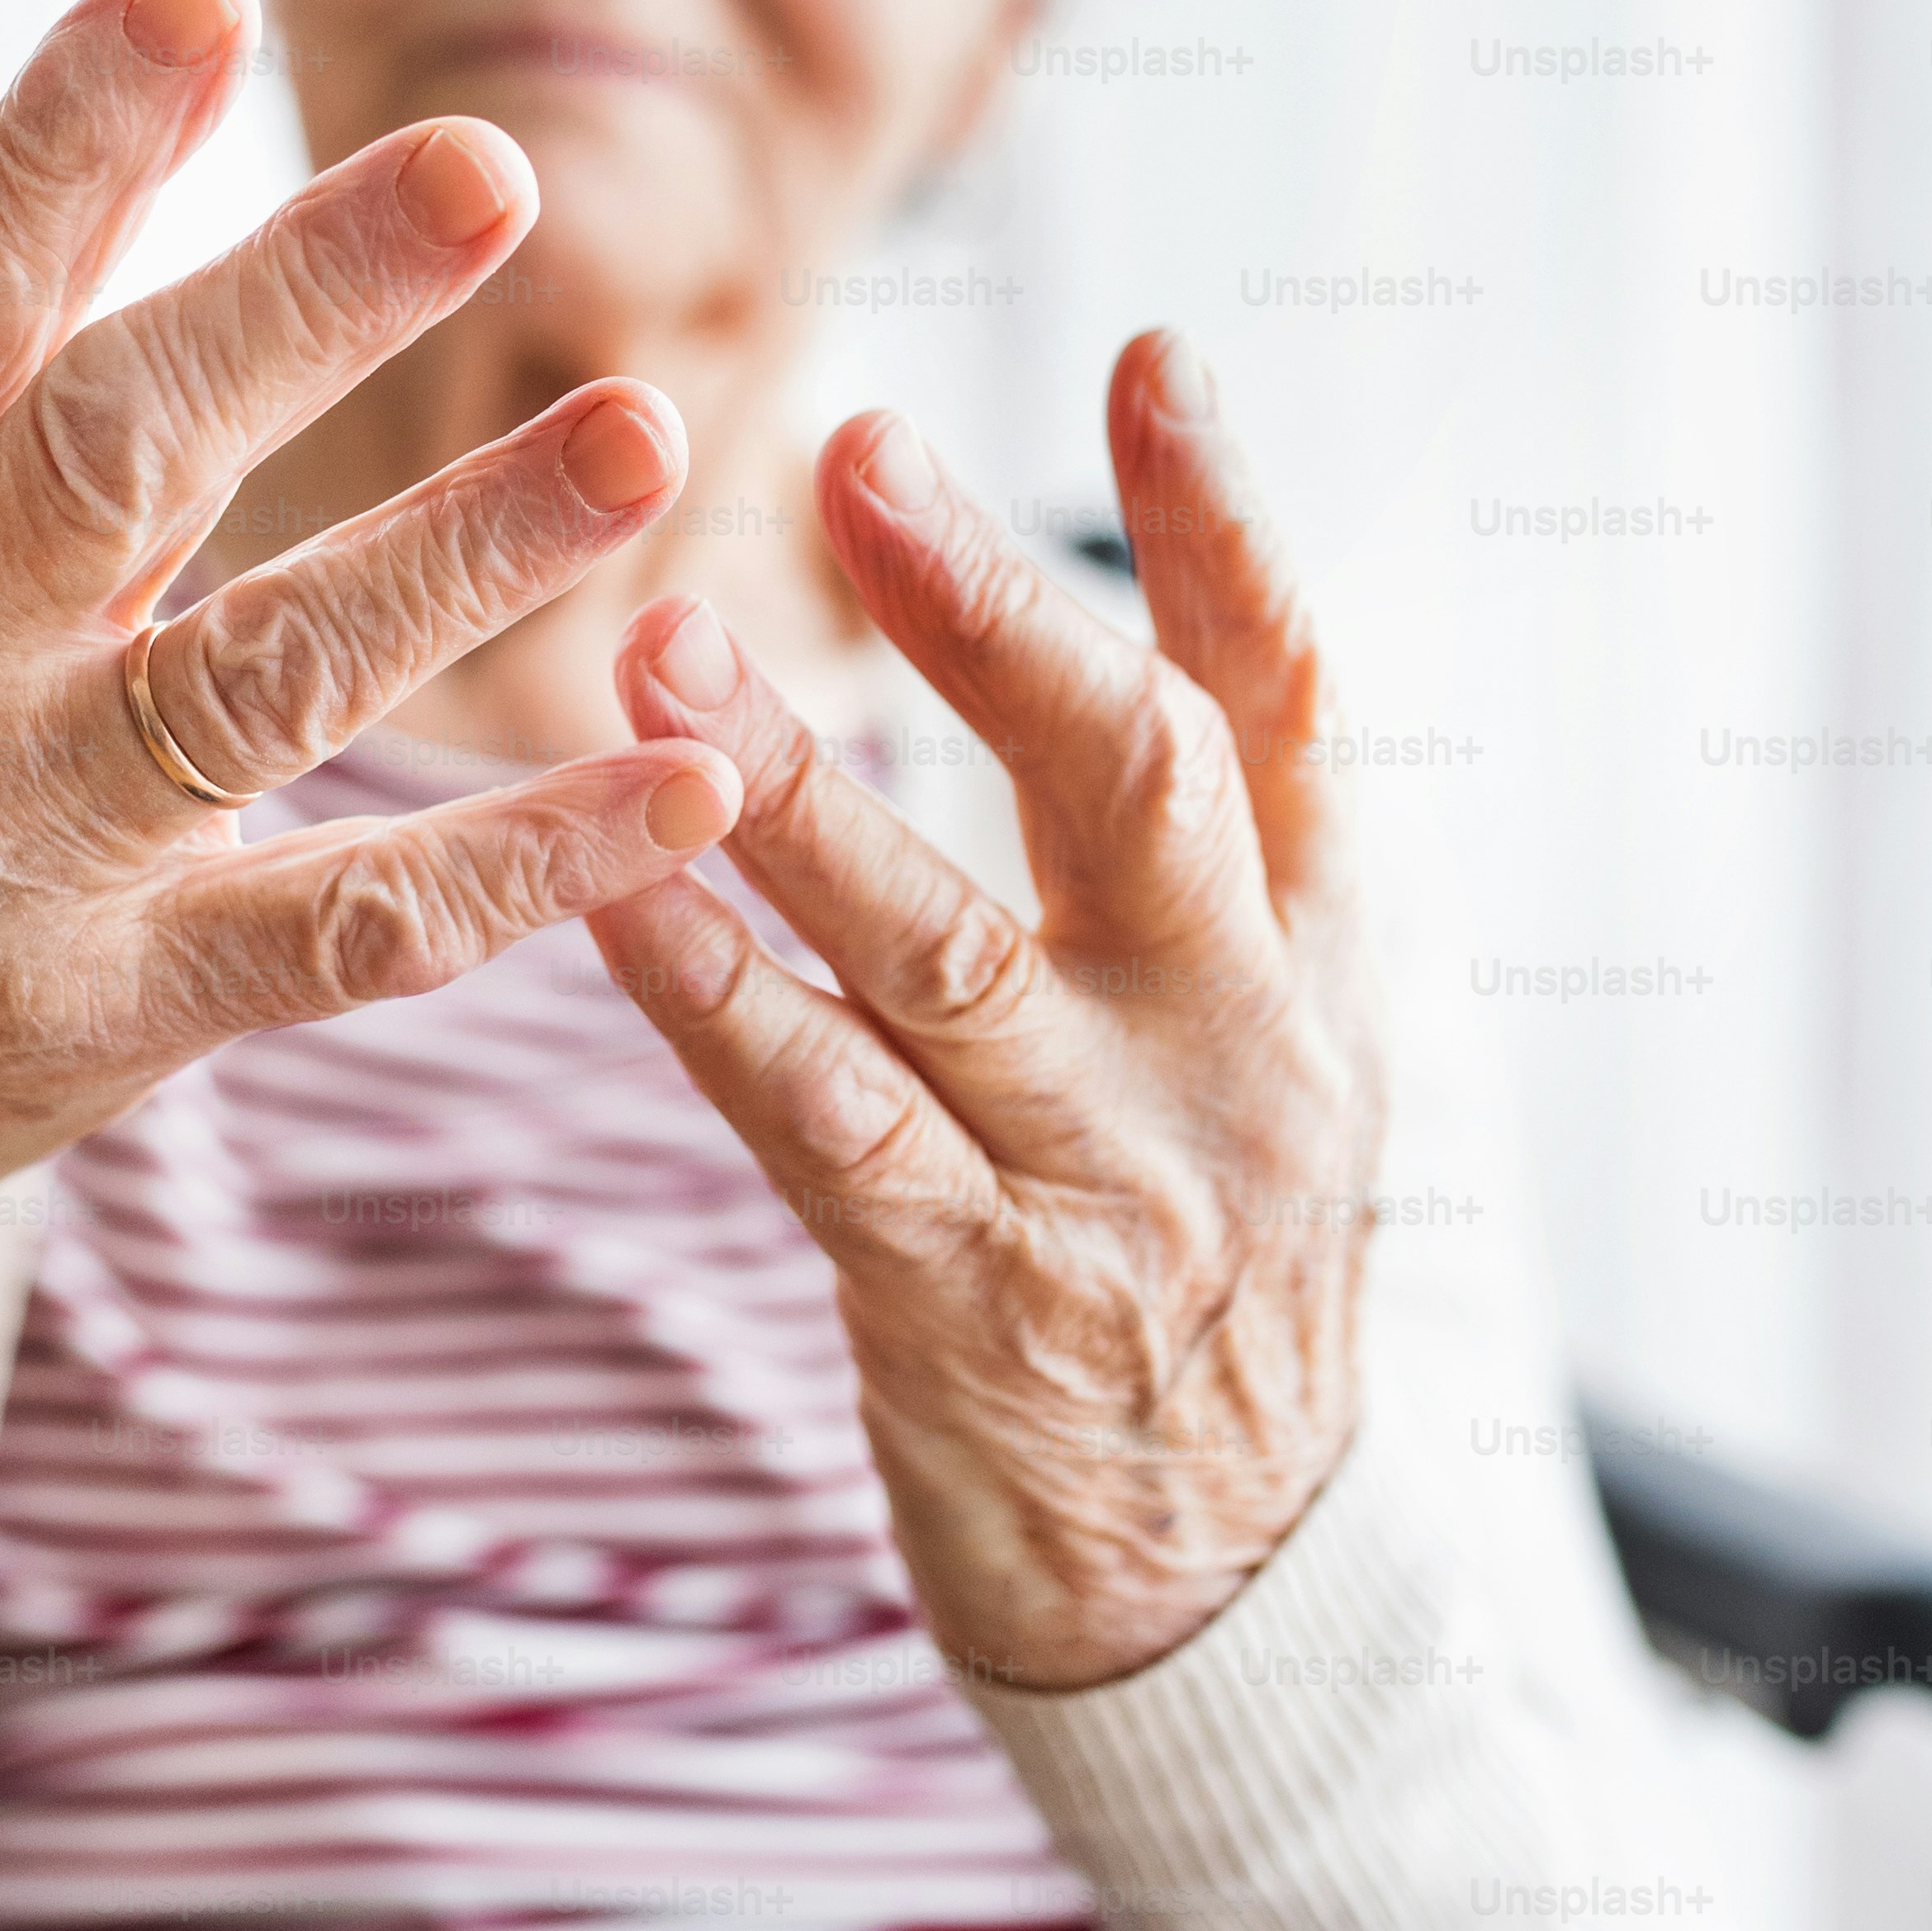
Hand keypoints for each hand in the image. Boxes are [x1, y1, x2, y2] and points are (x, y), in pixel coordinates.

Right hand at [0, 0, 742, 1281]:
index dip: (65, 141)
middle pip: (115, 457)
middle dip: (304, 302)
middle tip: (491, 164)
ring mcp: (9, 852)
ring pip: (260, 681)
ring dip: (464, 550)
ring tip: (646, 429)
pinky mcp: (112, 1012)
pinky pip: (347, 932)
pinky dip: (530, 862)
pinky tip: (694, 786)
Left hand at [586, 332, 1387, 1688]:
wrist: (1223, 1579)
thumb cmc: (1196, 1235)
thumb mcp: (1260, 1022)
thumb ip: (1198, 824)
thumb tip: (1117, 565)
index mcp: (1316, 949)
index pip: (1289, 698)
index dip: (1221, 524)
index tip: (1148, 351)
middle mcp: (1241, 1045)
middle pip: (1133, 781)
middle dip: (993, 608)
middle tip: (858, 449)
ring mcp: (1114, 1180)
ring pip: (950, 946)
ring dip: (796, 784)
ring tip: (663, 636)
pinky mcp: (973, 1303)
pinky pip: (827, 1121)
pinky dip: (716, 995)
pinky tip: (616, 888)